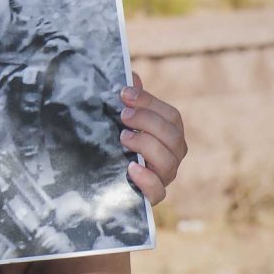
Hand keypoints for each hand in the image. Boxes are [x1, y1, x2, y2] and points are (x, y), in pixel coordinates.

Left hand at [119, 73, 187, 205]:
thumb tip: (131, 76)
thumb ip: (128, 103)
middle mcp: (171, 155)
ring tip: (123, 138)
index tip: (124, 93)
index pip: (171, 116)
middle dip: (148, 122)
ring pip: (169, 162)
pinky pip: (158, 192)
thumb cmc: (114, 145)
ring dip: (147, 146)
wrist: (99, 183)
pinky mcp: (151, 197)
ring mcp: (163, 177)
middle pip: (173, 136)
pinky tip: (130, 168)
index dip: (149, 102)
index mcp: (168, 135)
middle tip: (123, 115)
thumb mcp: (119, 123)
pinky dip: (147, 179)